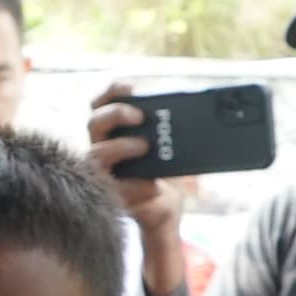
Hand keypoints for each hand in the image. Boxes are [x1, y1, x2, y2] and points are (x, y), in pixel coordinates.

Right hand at [85, 81, 186, 250]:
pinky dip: (136, 185)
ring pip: (96, 154)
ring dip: (120, 146)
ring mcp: (102, 172)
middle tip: (140, 116)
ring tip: (145, 146)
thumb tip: (200, 113)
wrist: (167, 208)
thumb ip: (175, 131)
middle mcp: (102, 148)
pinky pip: (115, 188)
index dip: (111, 92)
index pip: (102, 104)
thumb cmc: (168, 172)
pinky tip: (153, 185)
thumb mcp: (174, 147)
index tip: (130, 86)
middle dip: (115, 114)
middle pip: (94, 123)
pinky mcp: (111, 197)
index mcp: (114, 131)